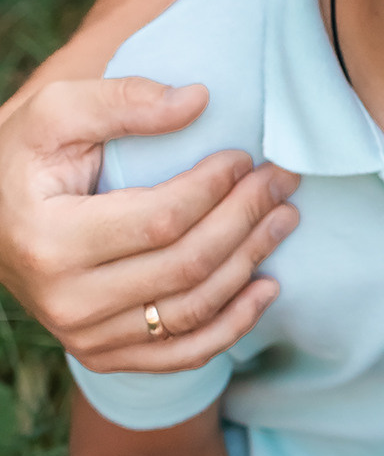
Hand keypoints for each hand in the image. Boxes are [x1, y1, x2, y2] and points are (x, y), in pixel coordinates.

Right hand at [0, 77, 299, 371]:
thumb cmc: (27, 157)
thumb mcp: (58, 112)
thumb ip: (124, 100)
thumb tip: (199, 100)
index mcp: (50, 240)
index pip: (161, 220)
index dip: (215, 188)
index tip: (243, 157)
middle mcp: (66, 299)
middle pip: (187, 265)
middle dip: (247, 218)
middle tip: (282, 180)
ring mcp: (84, 335)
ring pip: (192, 310)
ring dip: (250, 263)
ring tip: (284, 218)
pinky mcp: (103, 354)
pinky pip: (180, 354)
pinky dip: (232, 325)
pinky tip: (267, 288)